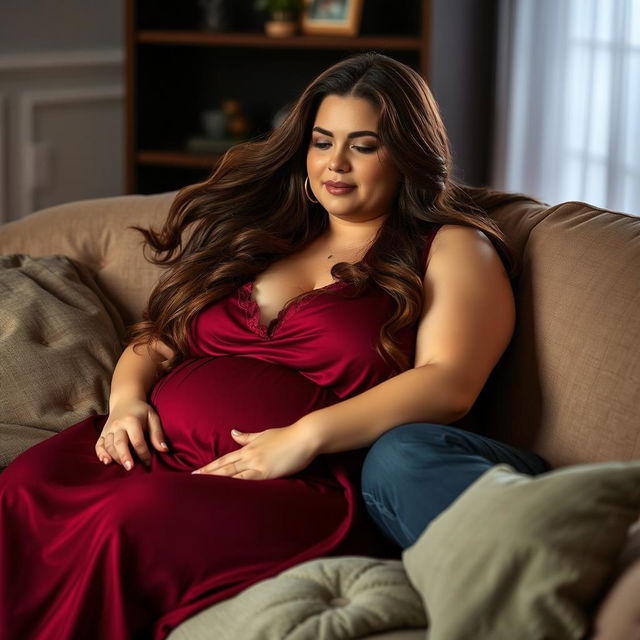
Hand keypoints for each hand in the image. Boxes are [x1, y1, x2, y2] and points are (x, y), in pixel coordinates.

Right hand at [96, 399, 167, 469]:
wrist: (125, 400)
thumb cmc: (142, 411)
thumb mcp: (153, 417)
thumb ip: (158, 434)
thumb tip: (164, 450)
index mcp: (131, 420)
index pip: (137, 440)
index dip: (144, 453)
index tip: (149, 463)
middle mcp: (118, 425)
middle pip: (119, 443)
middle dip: (124, 456)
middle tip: (130, 468)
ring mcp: (108, 429)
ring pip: (109, 446)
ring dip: (115, 457)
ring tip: (123, 467)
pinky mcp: (103, 433)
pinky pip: (99, 445)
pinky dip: (101, 454)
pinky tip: (106, 462)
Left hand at [191, 424, 315, 479]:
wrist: (305, 436)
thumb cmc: (287, 435)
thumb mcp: (264, 434)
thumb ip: (247, 437)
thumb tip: (232, 433)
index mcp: (249, 448)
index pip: (224, 460)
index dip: (209, 467)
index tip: (195, 472)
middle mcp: (249, 456)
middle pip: (223, 468)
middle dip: (206, 475)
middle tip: (189, 482)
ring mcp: (257, 464)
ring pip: (231, 474)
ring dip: (215, 481)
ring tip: (200, 487)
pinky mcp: (266, 472)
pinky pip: (246, 480)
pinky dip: (233, 485)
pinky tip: (223, 491)